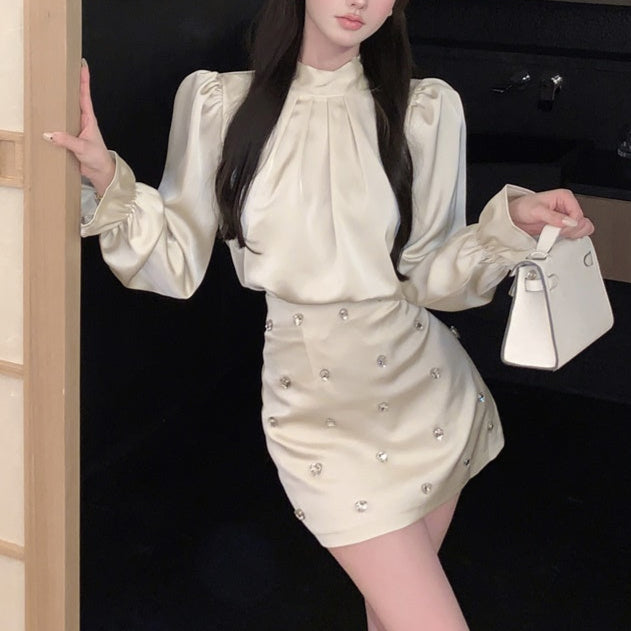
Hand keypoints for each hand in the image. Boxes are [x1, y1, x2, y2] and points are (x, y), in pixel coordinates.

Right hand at [43, 59, 114, 195]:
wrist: (100, 172)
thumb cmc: (97, 158)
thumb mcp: (83, 148)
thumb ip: (68, 141)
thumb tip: (51, 134)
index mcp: (89, 119)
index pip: (85, 95)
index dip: (84, 80)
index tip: (82, 65)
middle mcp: (82, 121)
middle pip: (74, 99)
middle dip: (69, 85)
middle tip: (63, 69)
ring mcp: (75, 128)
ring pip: (65, 111)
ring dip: (59, 101)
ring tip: (51, 87)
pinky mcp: (69, 138)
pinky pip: (59, 126)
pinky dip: (52, 121)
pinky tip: (45, 116)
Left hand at [508, 188, 593, 238]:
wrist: (513, 216)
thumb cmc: (522, 208)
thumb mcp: (536, 211)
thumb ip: (553, 217)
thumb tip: (568, 222)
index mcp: (565, 197)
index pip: (578, 215)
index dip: (569, 225)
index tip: (558, 229)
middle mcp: (567, 207)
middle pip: (581, 223)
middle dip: (569, 230)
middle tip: (555, 232)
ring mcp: (565, 217)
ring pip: (580, 229)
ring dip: (570, 235)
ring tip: (555, 234)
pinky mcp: (561, 227)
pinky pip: (572, 234)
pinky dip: (567, 238)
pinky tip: (556, 237)